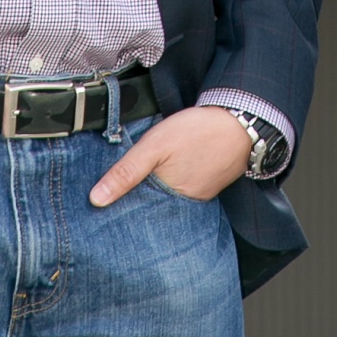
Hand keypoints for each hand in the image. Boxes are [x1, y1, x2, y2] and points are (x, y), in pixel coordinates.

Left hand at [90, 105, 251, 205]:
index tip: (101, 210)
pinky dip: (172, 186)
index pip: (136, 216)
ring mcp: (198, 198)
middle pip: (152, 210)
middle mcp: (184, 207)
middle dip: (135, 205)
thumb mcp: (155, 146)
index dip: (119, 210)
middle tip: (117, 196)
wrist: (241, 121)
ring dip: (154, 194)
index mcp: (168, 201)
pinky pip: (183, 192)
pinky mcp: (207, 187)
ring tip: (138, 185)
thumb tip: (96, 200)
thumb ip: (126, 172)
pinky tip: (166, 175)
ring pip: (167, 201)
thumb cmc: (197, 132)